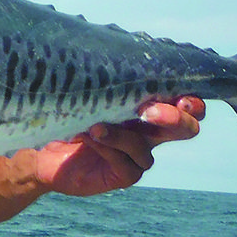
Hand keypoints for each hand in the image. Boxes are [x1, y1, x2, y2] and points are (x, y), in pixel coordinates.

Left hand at [35, 96, 204, 196]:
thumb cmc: (68, 111)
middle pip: (186, 129)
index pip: (186, 104)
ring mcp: (138, 155)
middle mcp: (150, 132)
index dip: (193, 102)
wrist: (43, 147)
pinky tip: (89, 136)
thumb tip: (121, 61)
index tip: (182, 97)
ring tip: (97, 125)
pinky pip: (126, 162)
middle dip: (175, 119)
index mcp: (149, 107)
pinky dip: (108, 147)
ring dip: (123, 134)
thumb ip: (110, 81)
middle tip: (151, 111)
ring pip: (147, 146)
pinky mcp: (125, 175)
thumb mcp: (90, 91)